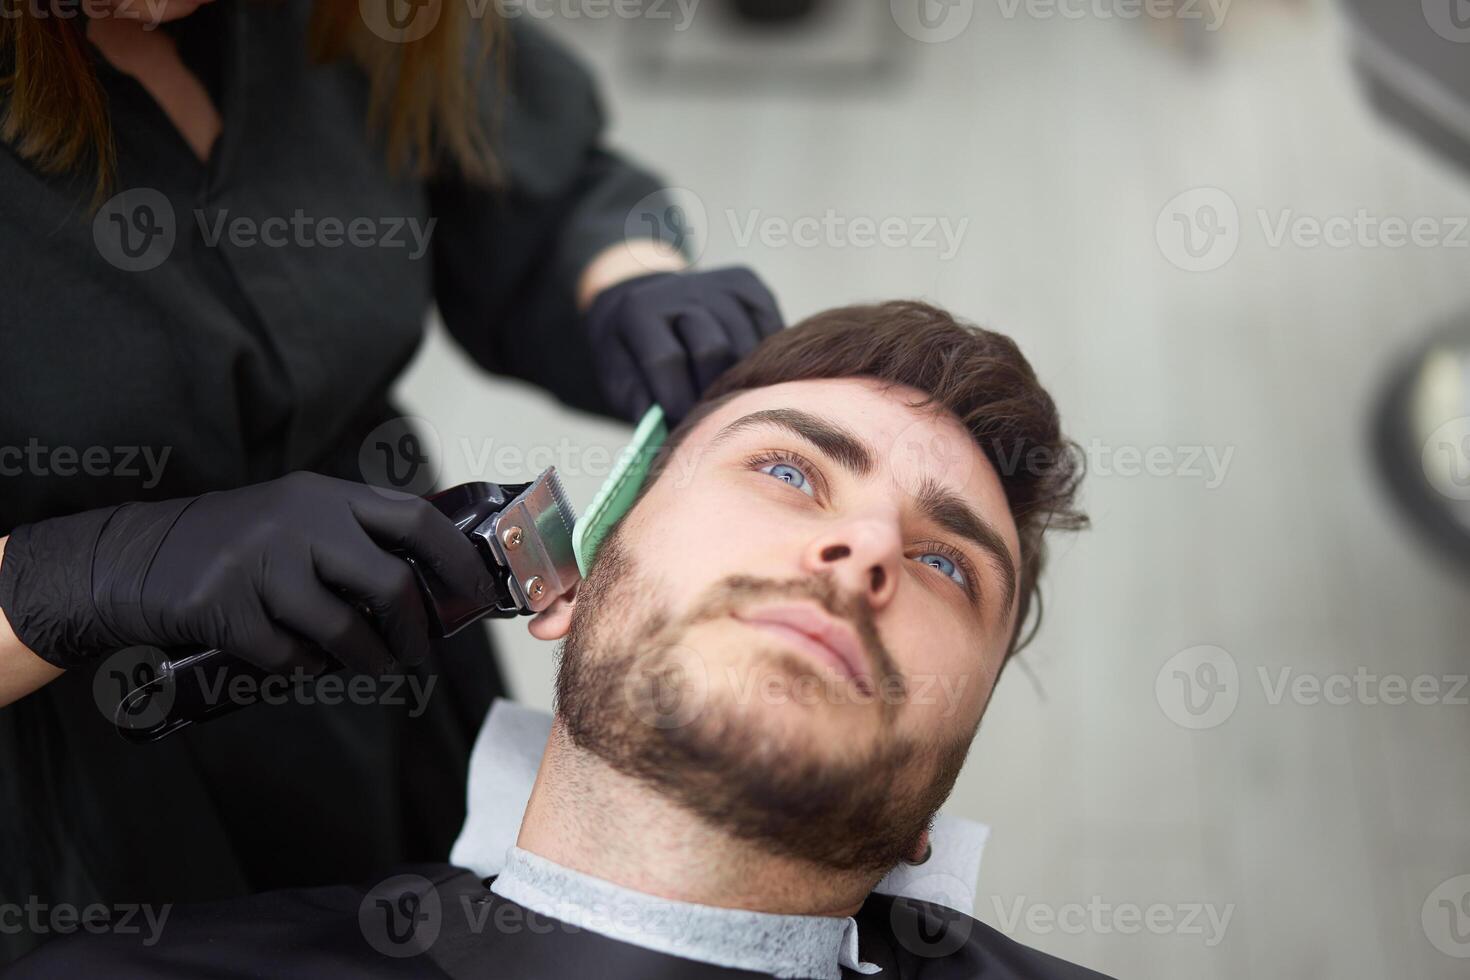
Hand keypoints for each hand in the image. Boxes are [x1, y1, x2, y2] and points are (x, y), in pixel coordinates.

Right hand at [0, 473, 495, 674]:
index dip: (457, 561)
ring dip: (368, 662)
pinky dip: (304, 671)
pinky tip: (303, 666)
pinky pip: (290, 658)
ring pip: (344, 629)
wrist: (131, 558)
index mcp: (325, 495)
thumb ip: (355, 539)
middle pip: (391, 584)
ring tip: (374, 669)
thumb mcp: (296, 520)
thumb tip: (432, 587)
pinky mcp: (226, 607)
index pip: (416, 520)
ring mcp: (261, 562)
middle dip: (417, 630)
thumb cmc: (233, 547)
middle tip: (420, 653)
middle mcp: (299, 520)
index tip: (480, 595)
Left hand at [583, 266, 783, 423]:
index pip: (665, 360)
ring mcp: (719, 283)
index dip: (676, 401)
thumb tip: (664, 433)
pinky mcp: (749, 283)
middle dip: (711, 391)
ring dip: (741, 379)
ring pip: (746, 343)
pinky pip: (771, 328)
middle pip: (712, 350)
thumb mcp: (620, 378)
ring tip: (729, 397)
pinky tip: (749, 373)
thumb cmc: (635, 353)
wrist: (649, 303)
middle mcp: (681, 289)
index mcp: (639, 310)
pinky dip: (765, 358)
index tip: (682, 426)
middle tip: (709, 413)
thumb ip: (638, 403)